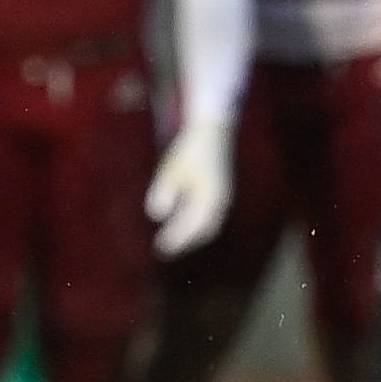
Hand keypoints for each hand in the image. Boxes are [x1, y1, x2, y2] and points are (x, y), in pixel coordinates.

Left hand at [145, 117, 233, 254]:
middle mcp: (220, 201)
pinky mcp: (223, 192)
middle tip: (166, 249)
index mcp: (209, 197)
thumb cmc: (189, 150)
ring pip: (211, 224)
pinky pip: (213, 216)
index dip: (176, 238)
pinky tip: (185, 223)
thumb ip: (164, 192)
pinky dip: (199, 224)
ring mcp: (224, 197)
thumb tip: (156, 216)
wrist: (212, 132)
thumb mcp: (171, 170)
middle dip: (186, 241)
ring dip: (194, 235)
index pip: (191, 225)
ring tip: (175, 240)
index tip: (161, 248)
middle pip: (205, 230)